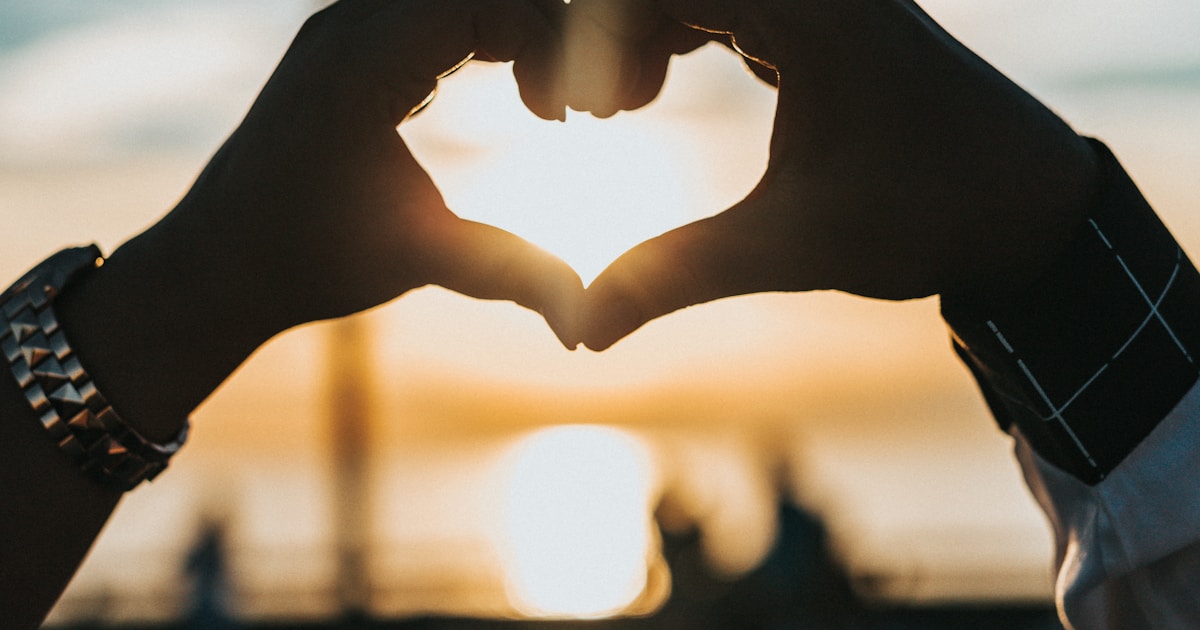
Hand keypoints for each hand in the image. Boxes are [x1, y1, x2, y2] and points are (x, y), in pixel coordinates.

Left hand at [147, 0, 581, 345]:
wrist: (220, 262)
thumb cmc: (310, 261)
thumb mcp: (418, 260)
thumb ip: (509, 273)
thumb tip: (585, 325)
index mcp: (363, 64)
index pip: (487, 1)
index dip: (550, 44)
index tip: (568, 118)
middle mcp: (348, 25)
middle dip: (544, 32)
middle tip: (568, 106)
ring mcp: (344, 27)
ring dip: (517, 31)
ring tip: (546, 102)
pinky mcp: (348, 42)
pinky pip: (436, 10)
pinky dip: (487, 35)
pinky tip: (511, 92)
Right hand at [573, 0, 1100, 349]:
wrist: (1032, 209)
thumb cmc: (928, 216)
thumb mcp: (793, 245)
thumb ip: (678, 274)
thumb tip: (583, 328)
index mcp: (807, 8)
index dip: (590, 38)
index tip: (570, 115)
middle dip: (606, 34)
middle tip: (585, 115)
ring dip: (637, 34)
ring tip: (615, 110)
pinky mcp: (827, 19)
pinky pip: (724, 5)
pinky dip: (674, 35)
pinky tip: (650, 93)